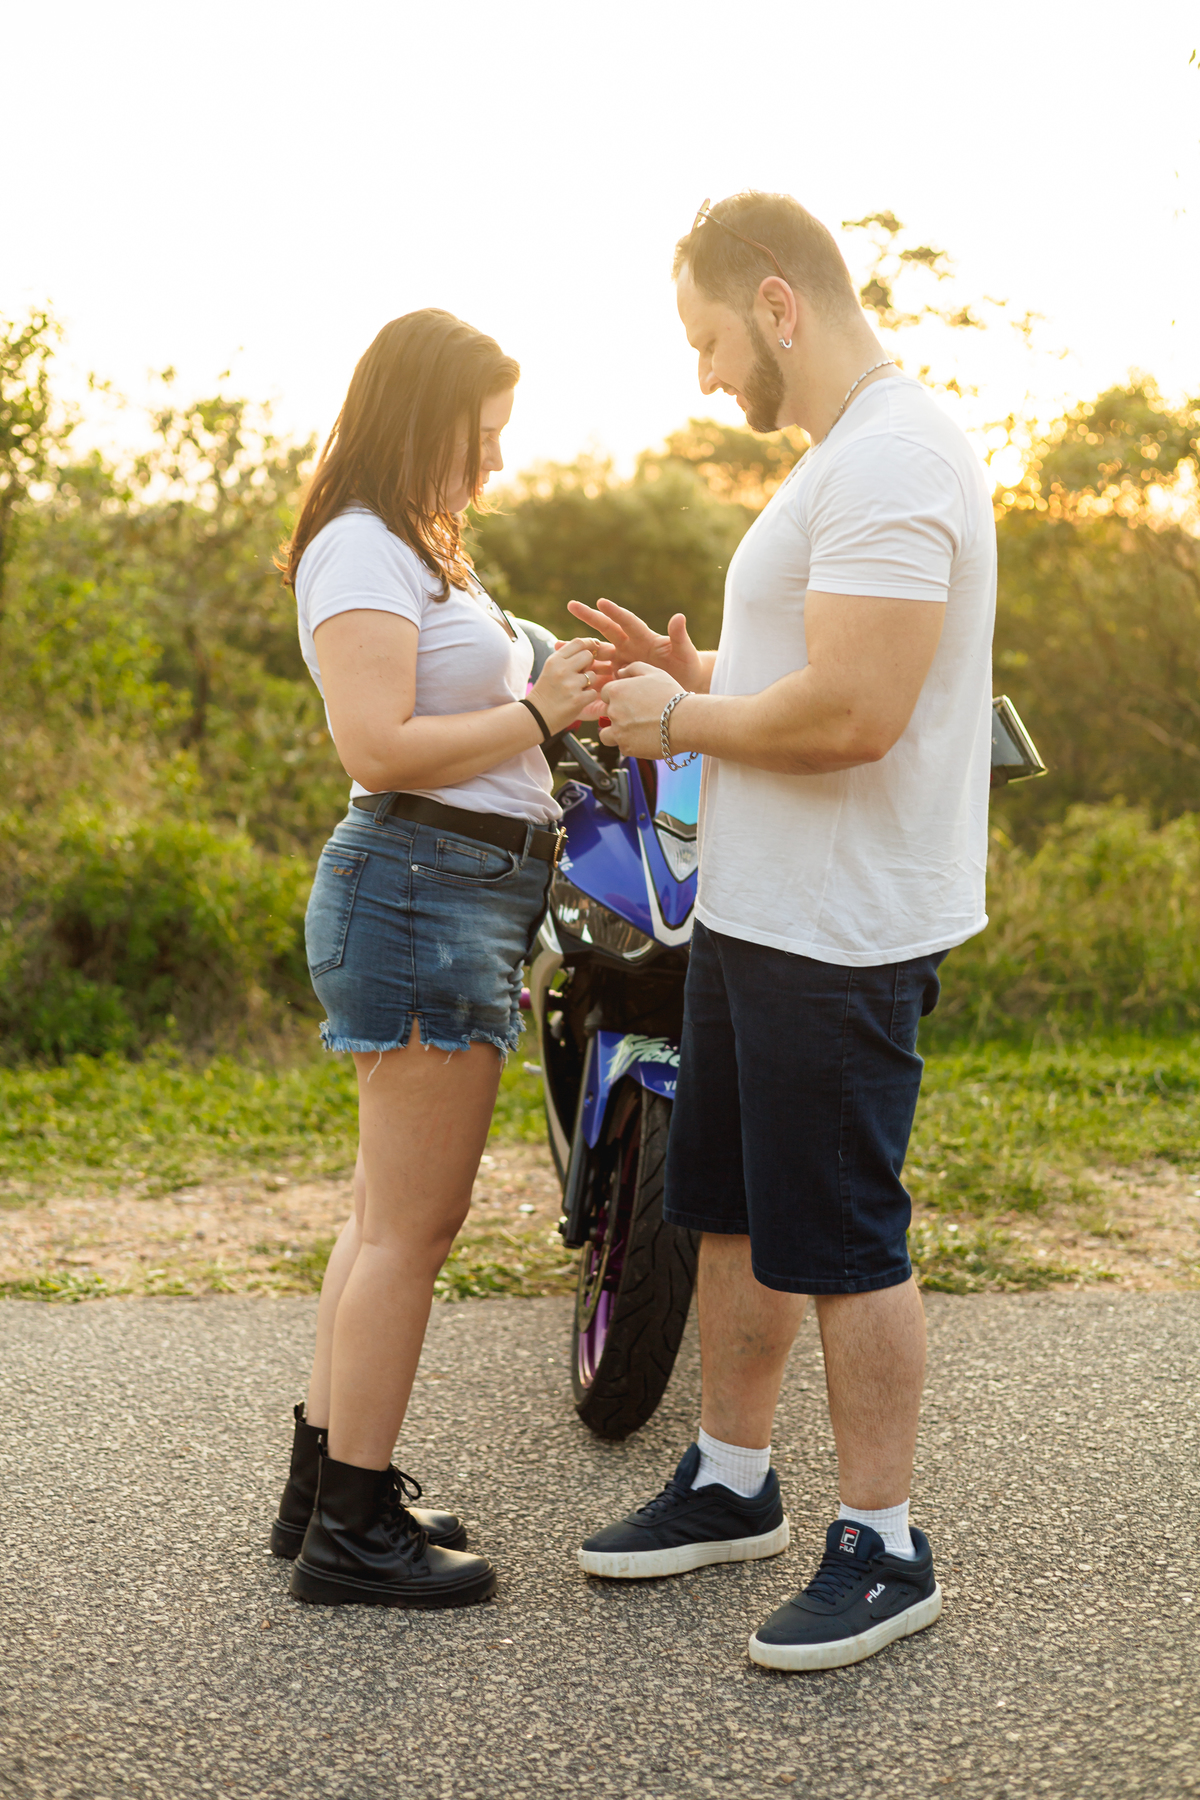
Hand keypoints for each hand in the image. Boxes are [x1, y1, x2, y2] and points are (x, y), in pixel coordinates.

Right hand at [529, 636, 607, 734]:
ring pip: (593, 675)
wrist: (536, 717)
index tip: (593, 649)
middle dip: (589, 664)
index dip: (589, 644)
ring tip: (576, 690)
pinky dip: (588, 697)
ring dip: (589, 683)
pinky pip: (593, 693)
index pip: (578, 643)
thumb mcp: (550, 669)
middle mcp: (562, 670)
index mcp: (554, 660)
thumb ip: (566, 657)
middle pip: (588, 656)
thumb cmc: (546, 692)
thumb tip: (589, 645)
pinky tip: (577, 700)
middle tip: (581, 674)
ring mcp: (570, 685)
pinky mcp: (577, 700)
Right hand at [567, 597, 703, 693]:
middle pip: (606, 630)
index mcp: (644, 638)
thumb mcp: (685, 653)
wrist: (681, 690)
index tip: (600, 602)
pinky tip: (568, 676)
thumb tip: (679, 616)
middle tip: (571, 604)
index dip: (615, 612)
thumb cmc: (687, 667)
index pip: (627, 622)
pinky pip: (600, 677)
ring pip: (596, 654)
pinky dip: (585, 677)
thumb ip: (679, 636)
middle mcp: (629, 646)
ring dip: (578, 651)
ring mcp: (622, 662)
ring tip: (557, 646)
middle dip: (589, 617)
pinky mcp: (619, 679)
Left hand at [597, 663, 686, 758]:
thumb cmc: (671, 695)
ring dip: (618, 732)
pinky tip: (646, 738)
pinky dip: (632, 744)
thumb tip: (620, 672)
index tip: (632, 700)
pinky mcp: (626, 747)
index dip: (618, 697)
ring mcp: (618, 731)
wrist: (685, 721)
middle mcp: (613, 711)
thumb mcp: (655, 672)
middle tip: (639, 715)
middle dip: (619, 714)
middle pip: (607, 713)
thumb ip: (634, 668)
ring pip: (607, 734)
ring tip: (637, 730)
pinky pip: (622, 746)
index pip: (605, 694)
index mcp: (616, 691)